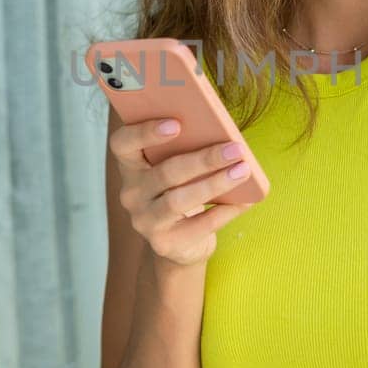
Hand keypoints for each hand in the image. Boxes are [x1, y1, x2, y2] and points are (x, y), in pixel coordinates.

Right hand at [108, 117, 254, 266]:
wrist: (180, 242)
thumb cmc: (182, 190)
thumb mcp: (177, 167)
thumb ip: (187, 147)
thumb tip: (223, 134)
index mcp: (130, 165)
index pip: (122, 144)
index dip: (145, 132)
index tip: (177, 124)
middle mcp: (131, 193)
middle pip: (165, 173)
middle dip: (203, 159)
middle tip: (235, 149)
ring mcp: (145, 221)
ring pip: (179, 200)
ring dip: (215, 184)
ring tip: (242, 171)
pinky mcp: (164, 243)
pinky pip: (198, 225)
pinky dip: (225, 211)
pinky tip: (245, 200)